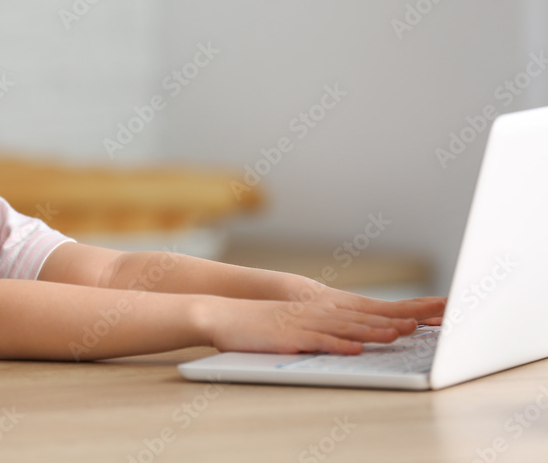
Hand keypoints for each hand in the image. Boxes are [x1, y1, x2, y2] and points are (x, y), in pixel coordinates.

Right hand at [199, 287, 445, 354]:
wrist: (224, 315)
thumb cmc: (259, 324)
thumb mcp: (297, 323)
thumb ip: (323, 330)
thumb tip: (350, 341)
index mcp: (324, 308)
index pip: (370, 310)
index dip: (400, 311)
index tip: (429, 314)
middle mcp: (320, 312)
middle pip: (367, 316)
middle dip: (400, 318)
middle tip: (432, 320)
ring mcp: (306, 323)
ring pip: (348, 327)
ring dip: (376, 331)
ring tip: (401, 333)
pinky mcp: (291, 337)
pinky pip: (319, 341)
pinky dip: (339, 345)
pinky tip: (356, 349)